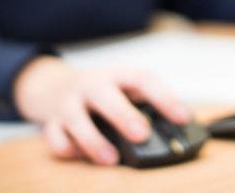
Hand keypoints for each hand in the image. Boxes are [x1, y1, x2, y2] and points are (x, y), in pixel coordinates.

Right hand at [14, 56, 190, 164]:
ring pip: (76, 119)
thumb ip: (148, 105)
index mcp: (117, 75)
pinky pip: (55, 138)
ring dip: (94, 141)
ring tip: (111, 159)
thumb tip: (178, 127)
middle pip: (105, 95)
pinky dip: (68, 149)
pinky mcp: (51, 122)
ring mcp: (68, 103)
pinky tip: (81, 155)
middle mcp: (91, 85)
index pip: (143, 80)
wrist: (56, 86)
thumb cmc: (104, 92)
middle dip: (123, 115)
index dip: (164, 98)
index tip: (182, 117)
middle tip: (142, 135)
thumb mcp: (126, 89)